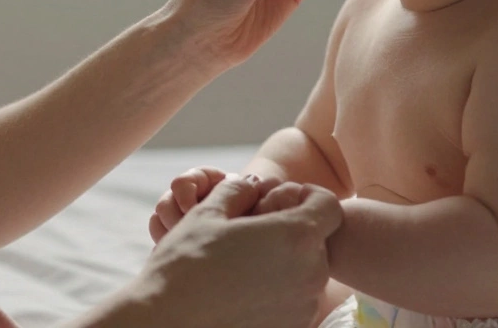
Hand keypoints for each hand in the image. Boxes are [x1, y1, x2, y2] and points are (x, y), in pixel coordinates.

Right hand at [134, 176, 343, 327]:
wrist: (168, 325)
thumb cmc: (184, 267)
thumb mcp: (206, 214)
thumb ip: (237, 191)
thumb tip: (251, 183)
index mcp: (295, 236)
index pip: (329, 206)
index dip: (309, 196)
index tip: (283, 200)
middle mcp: (310, 274)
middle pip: (317, 241)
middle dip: (293, 231)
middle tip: (256, 234)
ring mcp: (303, 307)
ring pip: (307, 273)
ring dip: (286, 264)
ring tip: (245, 266)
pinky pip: (296, 303)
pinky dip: (279, 294)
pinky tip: (244, 294)